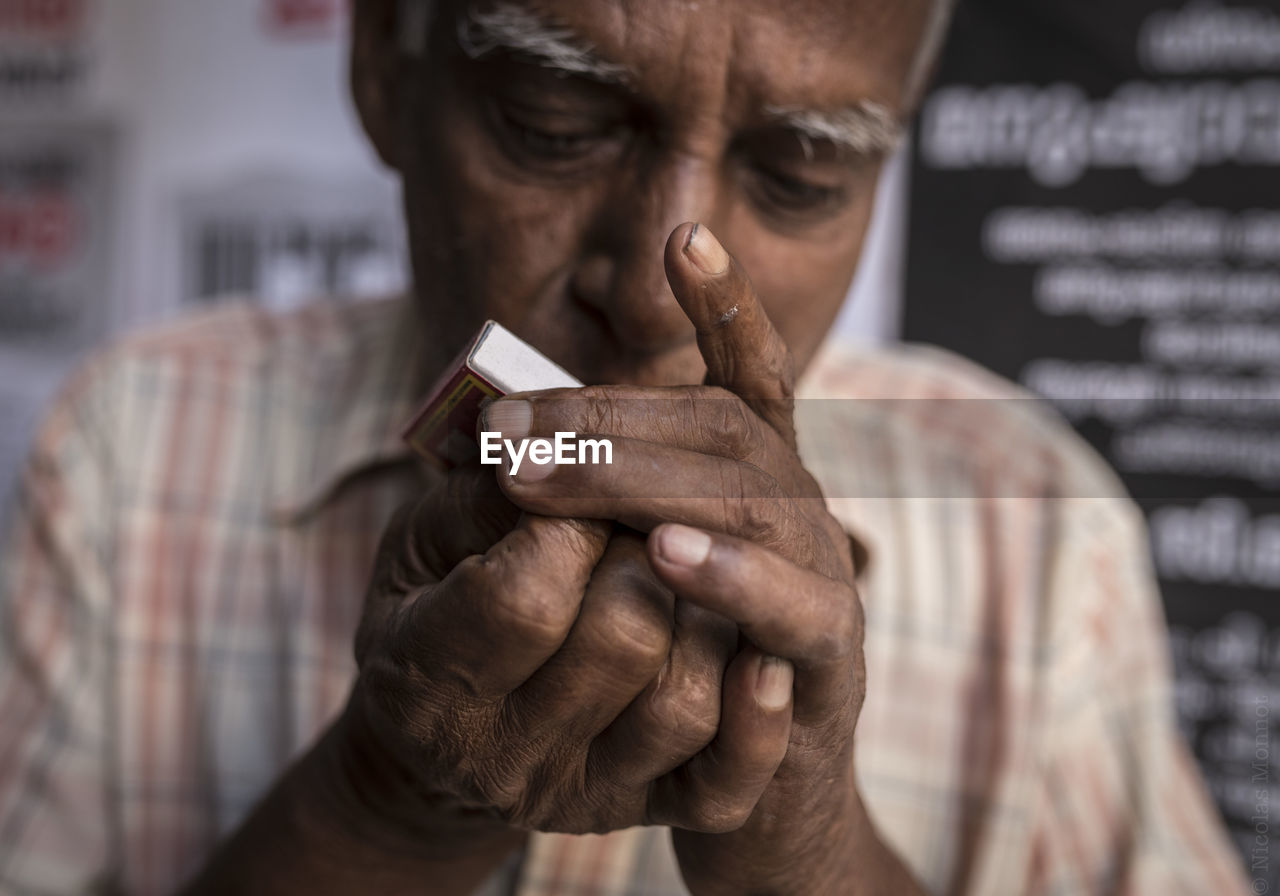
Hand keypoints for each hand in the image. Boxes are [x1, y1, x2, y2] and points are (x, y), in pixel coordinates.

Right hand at [328, 450, 795, 872]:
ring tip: (677, 555)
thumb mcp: (424, 540)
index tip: (573, 467)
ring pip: (683, 699)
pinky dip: (755, 715)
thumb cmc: (441, 604)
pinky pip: (722, 786)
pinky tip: (764, 655)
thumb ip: (482, 493)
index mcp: (423, 681)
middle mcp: (501, 755)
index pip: (524, 599)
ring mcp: (580, 792)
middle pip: (622, 639)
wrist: (455, 731)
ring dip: (704, 605)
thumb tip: (563, 441)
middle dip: (643, 542)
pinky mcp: (642, 809)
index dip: (570, 512)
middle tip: (629, 507)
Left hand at [485, 223, 895, 892]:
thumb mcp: (639, 570)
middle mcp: (799, 514)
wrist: (756, 791)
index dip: (724, 307)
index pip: (750, 378)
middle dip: (609, 421)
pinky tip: (668, 559)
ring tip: (554, 480)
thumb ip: (603, 498)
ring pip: (759, 506)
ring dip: (651, 484)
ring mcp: (825, 581)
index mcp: (755, 483)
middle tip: (501, 431)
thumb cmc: (682, 663)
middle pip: (724, 432)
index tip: (684, 234)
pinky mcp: (833, 665)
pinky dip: (740, 583)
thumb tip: (497, 429)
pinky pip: (804, 615)